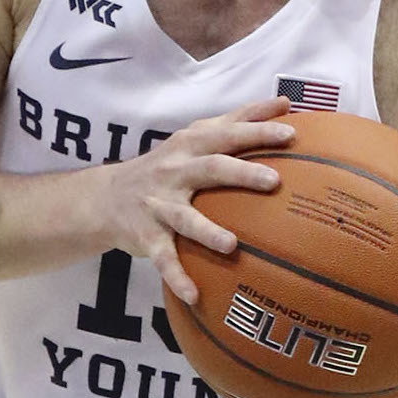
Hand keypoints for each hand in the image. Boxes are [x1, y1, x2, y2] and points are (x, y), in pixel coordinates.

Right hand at [105, 98, 292, 303]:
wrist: (105, 197)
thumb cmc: (168, 164)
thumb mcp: (196, 135)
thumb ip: (238, 119)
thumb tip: (286, 102)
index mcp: (191, 145)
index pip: (228, 133)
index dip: (257, 131)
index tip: (291, 133)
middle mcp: (175, 171)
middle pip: (211, 168)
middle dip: (241, 173)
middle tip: (275, 180)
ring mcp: (159, 205)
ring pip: (185, 218)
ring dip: (208, 231)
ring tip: (232, 245)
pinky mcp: (147, 236)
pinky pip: (163, 259)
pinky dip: (177, 277)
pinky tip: (195, 295)